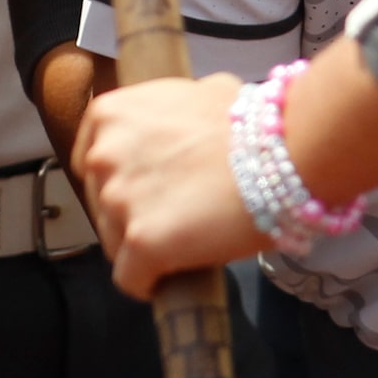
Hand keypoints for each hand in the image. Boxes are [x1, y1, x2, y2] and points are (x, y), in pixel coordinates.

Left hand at [72, 72, 260, 297]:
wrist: (285, 153)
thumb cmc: (252, 123)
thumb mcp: (202, 93)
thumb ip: (175, 110)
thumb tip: (188, 121)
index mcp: (111, 115)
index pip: (92, 161)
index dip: (119, 180)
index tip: (142, 192)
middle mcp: (104, 155)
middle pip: (101, 203)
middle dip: (131, 214)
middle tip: (171, 219)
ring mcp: (119, 200)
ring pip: (115, 242)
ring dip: (141, 248)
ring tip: (180, 247)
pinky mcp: (141, 242)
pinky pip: (130, 279)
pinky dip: (148, 284)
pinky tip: (169, 281)